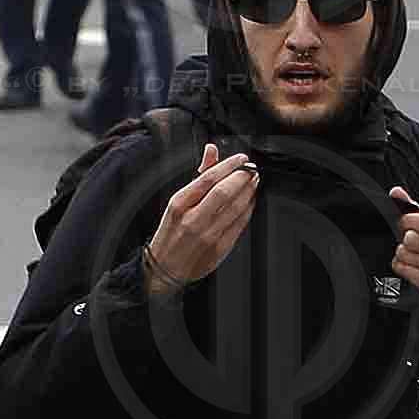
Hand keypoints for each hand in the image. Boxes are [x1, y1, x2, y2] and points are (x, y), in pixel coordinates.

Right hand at [143, 142, 260, 289]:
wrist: (165, 268)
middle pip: (224, 192)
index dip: (229, 165)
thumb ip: (198, 175)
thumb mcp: (178, 202)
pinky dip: (248, 209)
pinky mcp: (219, 247)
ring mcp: (207, 235)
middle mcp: (192, 219)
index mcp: (179, 205)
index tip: (241, 159)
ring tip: (253, 182)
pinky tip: (249, 201)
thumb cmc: (171, 232)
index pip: (208, 178)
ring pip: (236, 207)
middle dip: (243, 177)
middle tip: (251, 170)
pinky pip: (240, 223)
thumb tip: (211, 151)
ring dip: (249, 191)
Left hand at [388, 187, 418, 304]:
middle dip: (406, 237)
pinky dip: (402, 264)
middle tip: (412, 238)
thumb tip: (395, 193)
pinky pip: (402, 269)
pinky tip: (413, 262)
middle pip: (411, 239)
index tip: (405, 221)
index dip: (408, 220)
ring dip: (403, 251)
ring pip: (404, 254)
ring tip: (415, 251)